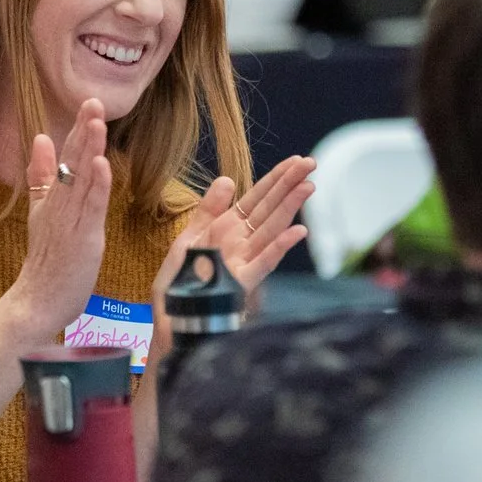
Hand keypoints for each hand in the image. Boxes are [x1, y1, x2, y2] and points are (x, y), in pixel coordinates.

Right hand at [1, 99, 114, 345]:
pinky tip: (101, 164)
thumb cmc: (46, 262)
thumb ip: (40, 177)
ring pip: (80, 179)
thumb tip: (41, 139)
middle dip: (84, 130)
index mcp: (51, 198)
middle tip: (93, 101)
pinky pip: (90, 208)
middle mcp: (59, 205)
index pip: (66, 158)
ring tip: (97, 122)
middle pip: (72, 162)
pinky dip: (96, 185)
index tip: (89, 103)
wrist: (36, 302)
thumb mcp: (41, 213)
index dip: (77, 131)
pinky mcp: (81, 239)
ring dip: (89, 150)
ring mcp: (69, 221)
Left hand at [141, 157, 315, 366]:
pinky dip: (280, 247)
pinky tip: (298, 231)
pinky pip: (263, 263)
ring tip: (309, 187)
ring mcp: (243, 262)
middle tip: (311, 164)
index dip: (276, 179)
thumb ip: (208, 210)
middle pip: (269, 209)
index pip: (257, 199)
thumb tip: (226, 179)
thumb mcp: (187, 239)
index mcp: (227, 230)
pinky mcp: (239, 283)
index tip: (296, 161)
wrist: (169, 320)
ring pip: (271, 230)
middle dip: (289, 185)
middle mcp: (240, 243)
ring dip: (290, 208)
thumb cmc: (179, 285)